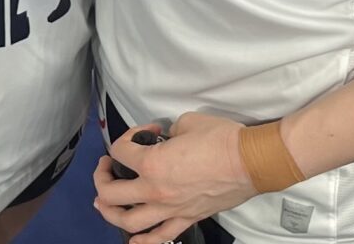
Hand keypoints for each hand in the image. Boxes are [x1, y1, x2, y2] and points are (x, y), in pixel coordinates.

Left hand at [92, 114, 257, 243]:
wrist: (251, 161)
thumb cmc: (222, 139)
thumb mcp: (188, 122)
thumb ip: (169, 133)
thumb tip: (166, 140)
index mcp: (152, 163)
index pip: (120, 152)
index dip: (127, 137)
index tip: (145, 132)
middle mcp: (156, 190)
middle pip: (111, 193)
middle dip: (101, 179)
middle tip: (106, 168)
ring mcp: (171, 209)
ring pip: (129, 222)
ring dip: (111, 213)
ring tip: (105, 204)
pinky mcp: (187, 219)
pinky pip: (160, 236)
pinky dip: (143, 241)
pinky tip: (134, 239)